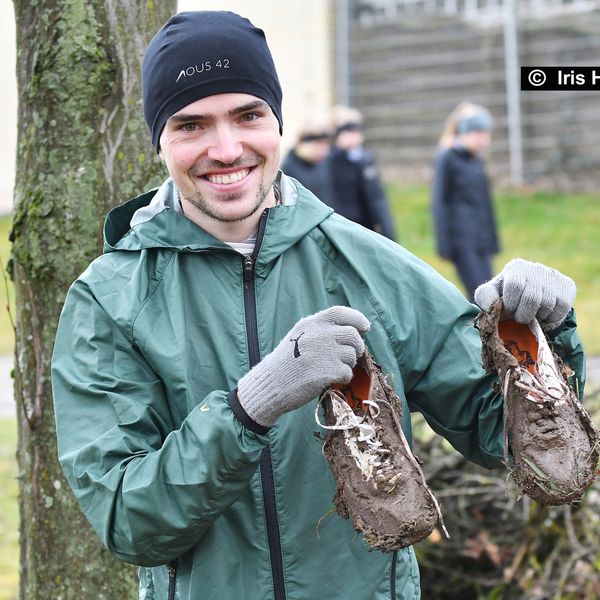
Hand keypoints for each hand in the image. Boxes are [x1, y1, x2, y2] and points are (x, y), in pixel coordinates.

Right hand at [237, 306, 369, 426]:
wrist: (271, 384)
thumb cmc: (285, 362)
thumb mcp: (298, 336)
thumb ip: (320, 330)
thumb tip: (350, 330)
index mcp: (311, 323)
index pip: (341, 313)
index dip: (357, 318)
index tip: (365, 327)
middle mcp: (320, 334)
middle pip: (353, 335)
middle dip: (358, 346)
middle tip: (353, 355)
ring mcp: (325, 352)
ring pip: (352, 356)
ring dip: (348, 364)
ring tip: (332, 369)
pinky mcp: (329, 371)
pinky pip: (348, 373)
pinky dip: (342, 378)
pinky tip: (329, 380)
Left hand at [474, 258, 575, 330]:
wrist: (527, 302)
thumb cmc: (504, 298)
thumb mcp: (489, 296)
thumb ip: (485, 297)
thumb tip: (493, 304)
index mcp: (516, 268)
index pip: (515, 285)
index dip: (511, 303)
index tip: (509, 308)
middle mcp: (536, 268)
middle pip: (532, 297)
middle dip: (523, 314)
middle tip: (520, 317)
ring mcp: (553, 276)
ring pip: (548, 304)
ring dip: (537, 316)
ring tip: (531, 314)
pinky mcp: (567, 286)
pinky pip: (562, 308)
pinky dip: (551, 317)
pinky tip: (544, 314)